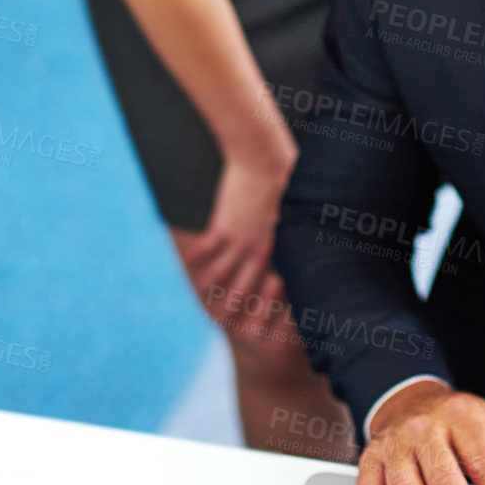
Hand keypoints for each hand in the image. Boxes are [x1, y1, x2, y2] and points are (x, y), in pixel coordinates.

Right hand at [174, 138, 296, 323]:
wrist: (265, 157)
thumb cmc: (284, 177)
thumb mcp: (295, 205)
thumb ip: (294, 222)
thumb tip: (301, 226)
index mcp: (281, 249)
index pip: (274, 285)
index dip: (266, 304)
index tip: (260, 319)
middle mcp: (261, 251)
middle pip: (246, 291)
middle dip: (233, 311)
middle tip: (221, 327)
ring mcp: (242, 241)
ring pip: (221, 276)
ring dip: (208, 292)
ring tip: (196, 304)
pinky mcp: (224, 226)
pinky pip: (205, 250)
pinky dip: (192, 259)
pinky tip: (183, 266)